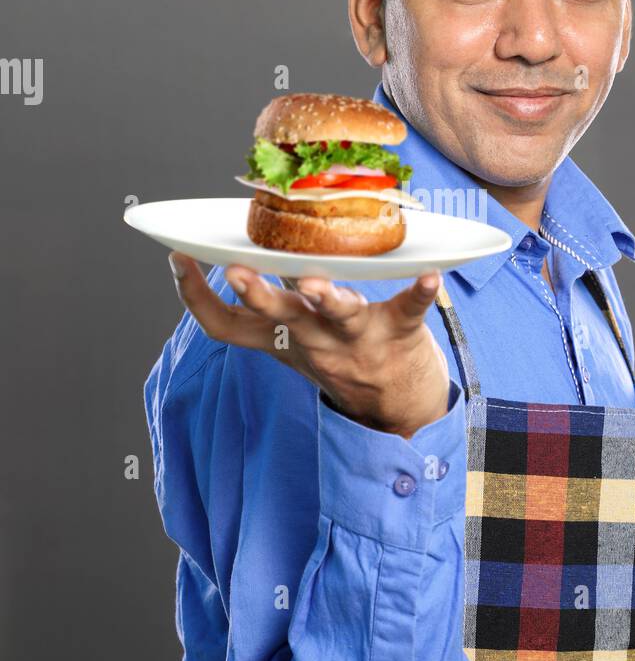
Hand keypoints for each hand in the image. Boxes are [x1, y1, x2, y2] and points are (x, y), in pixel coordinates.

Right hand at [167, 252, 451, 439]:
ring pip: (337, 313)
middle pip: (278, 316)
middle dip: (257, 293)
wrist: (396, 408)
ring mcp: (358, 334)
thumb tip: (230, 251)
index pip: (225, 324)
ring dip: (327, 296)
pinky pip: (411, 308)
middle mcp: (315, 337)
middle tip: (235, 271)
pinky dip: (421, 293)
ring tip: (318, 283)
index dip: (194, 296)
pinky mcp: (400, 329)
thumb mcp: (291, 341)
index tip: (176, 257)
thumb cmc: (339, 358)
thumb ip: (263, 306)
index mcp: (283, 337)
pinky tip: (432, 277)